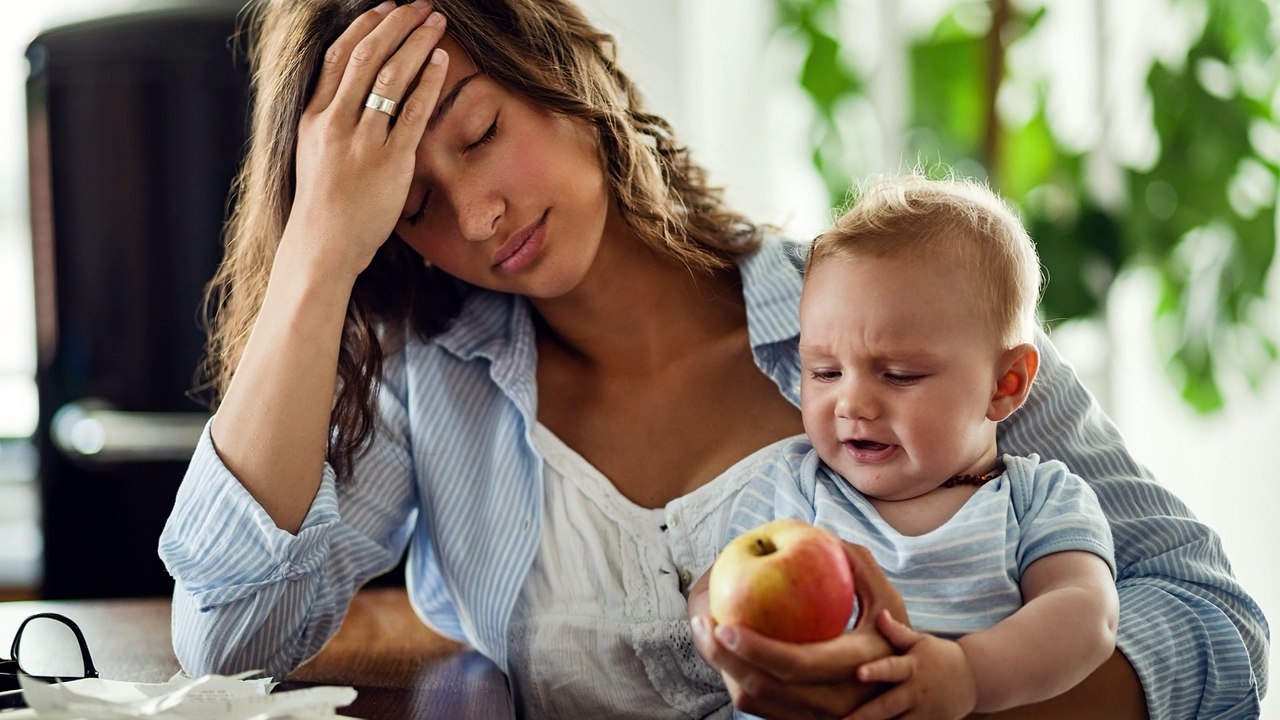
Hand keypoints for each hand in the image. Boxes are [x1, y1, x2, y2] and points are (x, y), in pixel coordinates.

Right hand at [287, 0, 449, 278]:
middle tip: (421, 5)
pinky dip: (428, 81)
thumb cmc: (324, 202)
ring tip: (436, 22)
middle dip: (397, 23)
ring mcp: (362, 140)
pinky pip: (413, 111)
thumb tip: (351, 89)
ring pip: (391, 76)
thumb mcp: (312, 150)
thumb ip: (329, 117)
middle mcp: (335, 121)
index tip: (386, 7)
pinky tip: (441, 61)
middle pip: (367, 55)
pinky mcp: (390, 161)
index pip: (338, 55)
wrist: (324, 244)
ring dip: (416, 42)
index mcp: (313, 115)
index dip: (365, 25)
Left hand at [690, 543, 905, 718]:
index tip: (725, 622)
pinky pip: (758, 707)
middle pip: (765, 688)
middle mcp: (836, 703)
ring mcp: (816, 718)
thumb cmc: (892, 634)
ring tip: (704, 633)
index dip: (757, 647)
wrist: (906, 689)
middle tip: (702, 624)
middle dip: (723, 659)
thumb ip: (860, 566)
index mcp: (855, 667)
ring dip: (723, 669)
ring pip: (755, 702)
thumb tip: (824, 535)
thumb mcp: (888, 601)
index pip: (797, 663)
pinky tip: (720, 650)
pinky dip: (734, 680)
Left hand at [849, 610, 976, 719]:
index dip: (875, 671)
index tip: (858, 673)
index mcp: (912, 668)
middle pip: (889, 705)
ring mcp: (925, 713)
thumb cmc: (939, 655)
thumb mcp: (921, 641)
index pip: (891, 669)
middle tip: (844, 719)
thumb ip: (898, 632)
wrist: (973, 678)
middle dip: (866, 714)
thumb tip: (879, 613)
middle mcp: (917, 692)